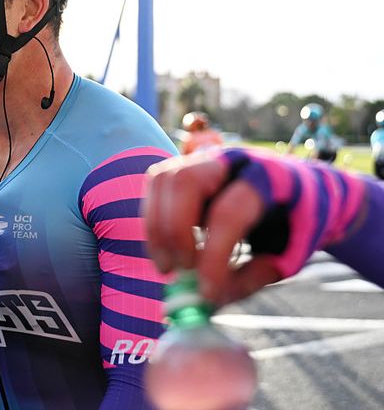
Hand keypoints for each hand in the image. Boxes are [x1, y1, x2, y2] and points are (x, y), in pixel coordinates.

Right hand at [142, 150, 280, 305]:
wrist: (302, 192)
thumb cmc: (295, 227)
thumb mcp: (288, 257)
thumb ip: (250, 277)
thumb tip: (206, 298)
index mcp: (272, 178)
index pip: (229, 212)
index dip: (213, 255)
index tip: (207, 293)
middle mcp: (234, 158)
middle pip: (185, 182)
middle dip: (174, 231)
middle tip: (178, 271)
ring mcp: (206, 157)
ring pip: (163, 179)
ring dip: (157, 228)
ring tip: (168, 266)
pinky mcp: (186, 164)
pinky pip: (156, 185)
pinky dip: (154, 220)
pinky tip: (166, 248)